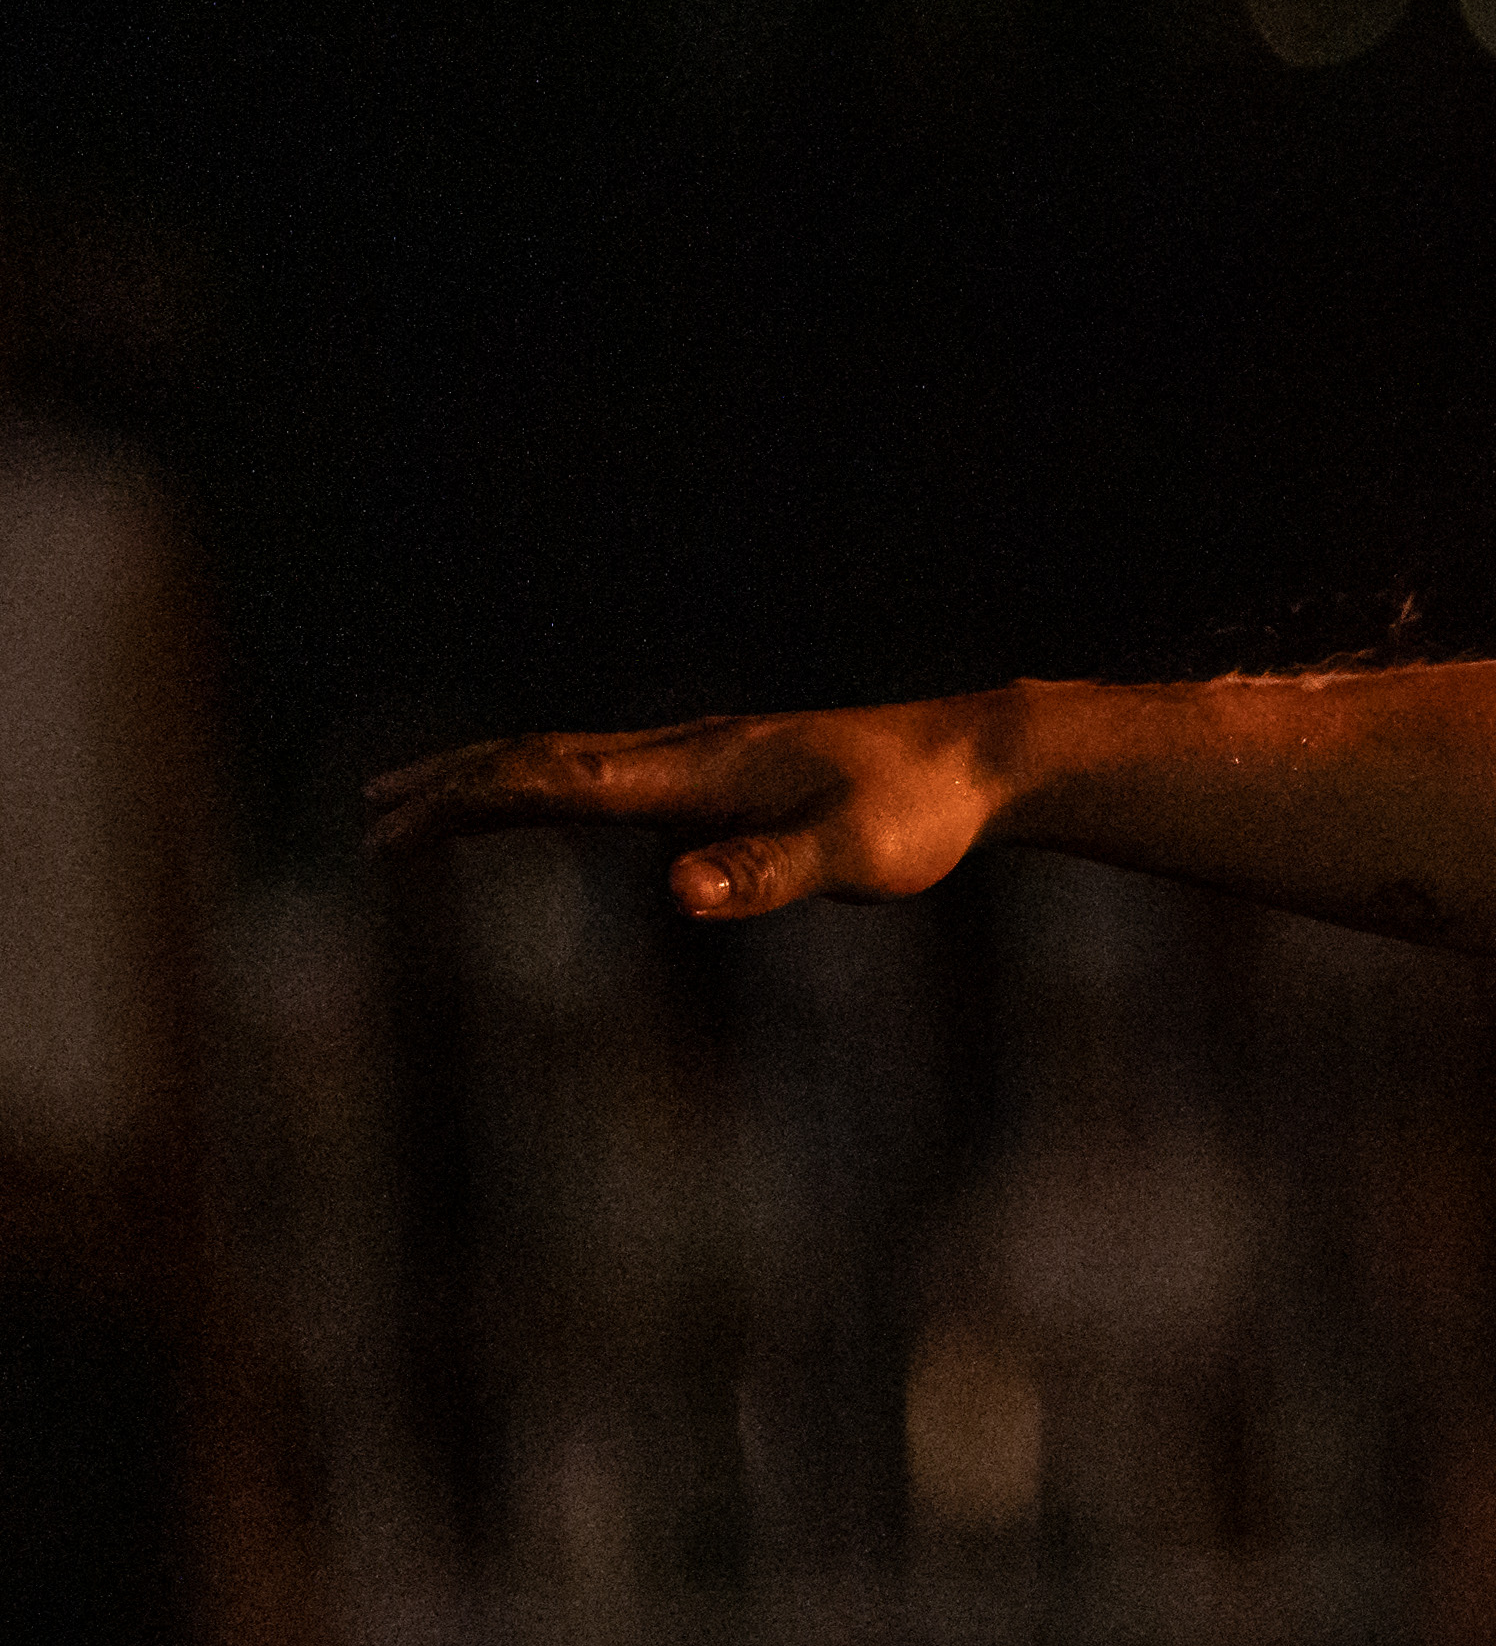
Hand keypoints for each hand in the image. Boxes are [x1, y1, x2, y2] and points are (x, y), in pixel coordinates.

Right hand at [363, 697, 999, 917]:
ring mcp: (707, 763)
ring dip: (491, 785)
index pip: (553, 780)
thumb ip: (766, 873)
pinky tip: (550, 814)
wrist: (979, 760)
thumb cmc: (919, 814)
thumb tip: (677, 890)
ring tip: (423, 812)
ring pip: (573, 765)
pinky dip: (556, 795)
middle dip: (450, 789)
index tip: (392, 833)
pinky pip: (618, 782)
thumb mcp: (851, 856)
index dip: (467, 806)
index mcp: (695, 770)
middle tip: (367, 818)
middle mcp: (687, 755)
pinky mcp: (731, 778)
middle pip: (542, 761)